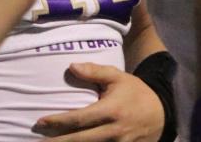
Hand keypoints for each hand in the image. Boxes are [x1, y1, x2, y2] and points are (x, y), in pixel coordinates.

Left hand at [32, 62, 164, 140]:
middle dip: (58, 141)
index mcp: (111, 110)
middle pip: (81, 140)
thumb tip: (71, 67)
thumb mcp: (118, 77)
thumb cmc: (135, 93)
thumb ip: (95, 72)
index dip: (59, 121)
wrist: (161, 114)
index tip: (40, 122)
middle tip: (39, 141)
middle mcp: (114, 131)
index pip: (80, 119)